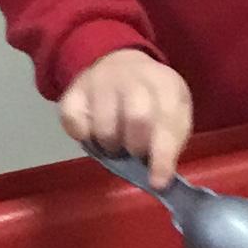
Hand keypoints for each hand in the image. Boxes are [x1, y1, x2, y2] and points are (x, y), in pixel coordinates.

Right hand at [60, 50, 195, 189]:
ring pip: (104, 126)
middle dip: (135, 146)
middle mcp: (133, 76)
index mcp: (166, 84)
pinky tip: (92, 132)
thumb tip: (160, 179)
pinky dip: (83, 136)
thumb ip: (170, 143)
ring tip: (115, 142)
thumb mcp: (174, 114)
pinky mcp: (75, 88)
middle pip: (136, 118)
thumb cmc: (153, 101)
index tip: (158, 183)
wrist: (121, 64)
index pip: (167, 123)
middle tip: (133, 152)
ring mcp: (101, 80)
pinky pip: (73, 121)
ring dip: (110, 145)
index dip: (162, 157)